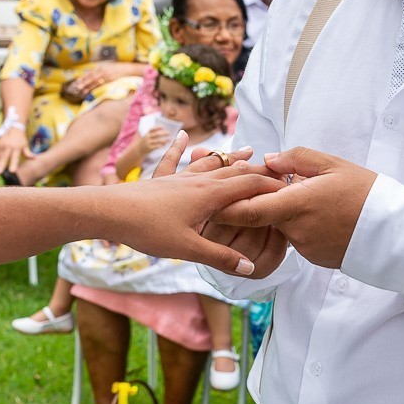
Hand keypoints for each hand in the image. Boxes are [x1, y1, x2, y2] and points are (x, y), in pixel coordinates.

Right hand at [0, 128, 32, 173]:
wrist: (15, 128)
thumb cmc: (21, 140)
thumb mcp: (25, 145)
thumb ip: (28, 153)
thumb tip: (35, 158)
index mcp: (17, 148)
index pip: (15, 158)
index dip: (13, 164)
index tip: (12, 171)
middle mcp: (9, 147)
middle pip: (5, 158)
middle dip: (1, 165)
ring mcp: (3, 145)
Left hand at [72, 63, 113, 93]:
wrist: (127, 69)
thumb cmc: (117, 68)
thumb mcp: (107, 66)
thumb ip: (99, 69)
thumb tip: (90, 73)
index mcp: (101, 67)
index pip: (90, 72)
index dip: (83, 77)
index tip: (78, 80)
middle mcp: (102, 70)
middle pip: (91, 77)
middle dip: (84, 82)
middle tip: (78, 87)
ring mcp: (106, 76)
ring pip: (96, 82)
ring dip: (89, 87)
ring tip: (83, 91)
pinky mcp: (110, 80)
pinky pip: (102, 85)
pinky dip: (96, 88)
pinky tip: (93, 91)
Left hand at [104, 132, 287, 275]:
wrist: (111, 211)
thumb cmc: (149, 229)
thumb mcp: (189, 249)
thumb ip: (221, 257)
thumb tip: (251, 268)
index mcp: (210, 195)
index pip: (250, 186)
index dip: (273, 186)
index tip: (292, 186)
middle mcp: (198, 181)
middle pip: (235, 172)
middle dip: (260, 171)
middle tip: (281, 169)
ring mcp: (180, 178)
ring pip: (211, 164)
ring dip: (231, 158)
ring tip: (249, 151)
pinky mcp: (161, 179)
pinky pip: (174, 160)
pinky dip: (179, 148)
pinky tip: (182, 135)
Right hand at [136, 126, 170, 155]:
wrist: (138, 150)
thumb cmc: (144, 142)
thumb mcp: (145, 137)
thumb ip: (151, 134)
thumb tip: (161, 131)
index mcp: (146, 134)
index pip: (152, 129)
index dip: (157, 127)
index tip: (163, 126)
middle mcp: (147, 138)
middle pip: (156, 134)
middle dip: (163, 133)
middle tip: (169, 133)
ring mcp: (148, 143)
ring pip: (158, 141)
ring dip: (164, 140)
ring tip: (169, 140)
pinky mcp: (150, 148)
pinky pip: (157, 146)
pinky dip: (161, 145)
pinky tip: (165, 144)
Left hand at [214, 147, 376, 269]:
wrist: (395, 232)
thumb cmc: (366, 192)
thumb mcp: (333, 165)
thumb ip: (296, 159)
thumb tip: (268, 159)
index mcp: (297, 204)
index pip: (248, 209)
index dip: (226, 205)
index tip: (211, 196)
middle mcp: (296, 230)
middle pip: (261, 217)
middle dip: (251, 204)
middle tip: (245, 190)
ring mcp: (305, 247)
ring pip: (280, 227)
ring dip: (279, 214)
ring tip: (297, 196)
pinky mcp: (315, 258)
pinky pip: (296, 239)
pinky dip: (296, 226)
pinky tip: (314, 214)